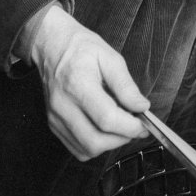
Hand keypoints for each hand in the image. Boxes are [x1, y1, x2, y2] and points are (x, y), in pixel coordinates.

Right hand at [31, 6, 149, 160]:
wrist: (52, 46)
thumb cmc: (82, 48)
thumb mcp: (110, 56)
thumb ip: (125, 84)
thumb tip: (141, 107)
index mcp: (78, 84)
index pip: (106, 118)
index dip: (130, 126)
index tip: (144, 123)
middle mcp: (63, 106)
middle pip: (95, 141)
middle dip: (122, 139)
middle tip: (136, 127)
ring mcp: (55, 118)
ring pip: (86, 150)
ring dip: (110, 144)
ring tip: (121, 127)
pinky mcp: (53, 126)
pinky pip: (77, 149)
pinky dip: (96, 145)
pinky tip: (105, 130)